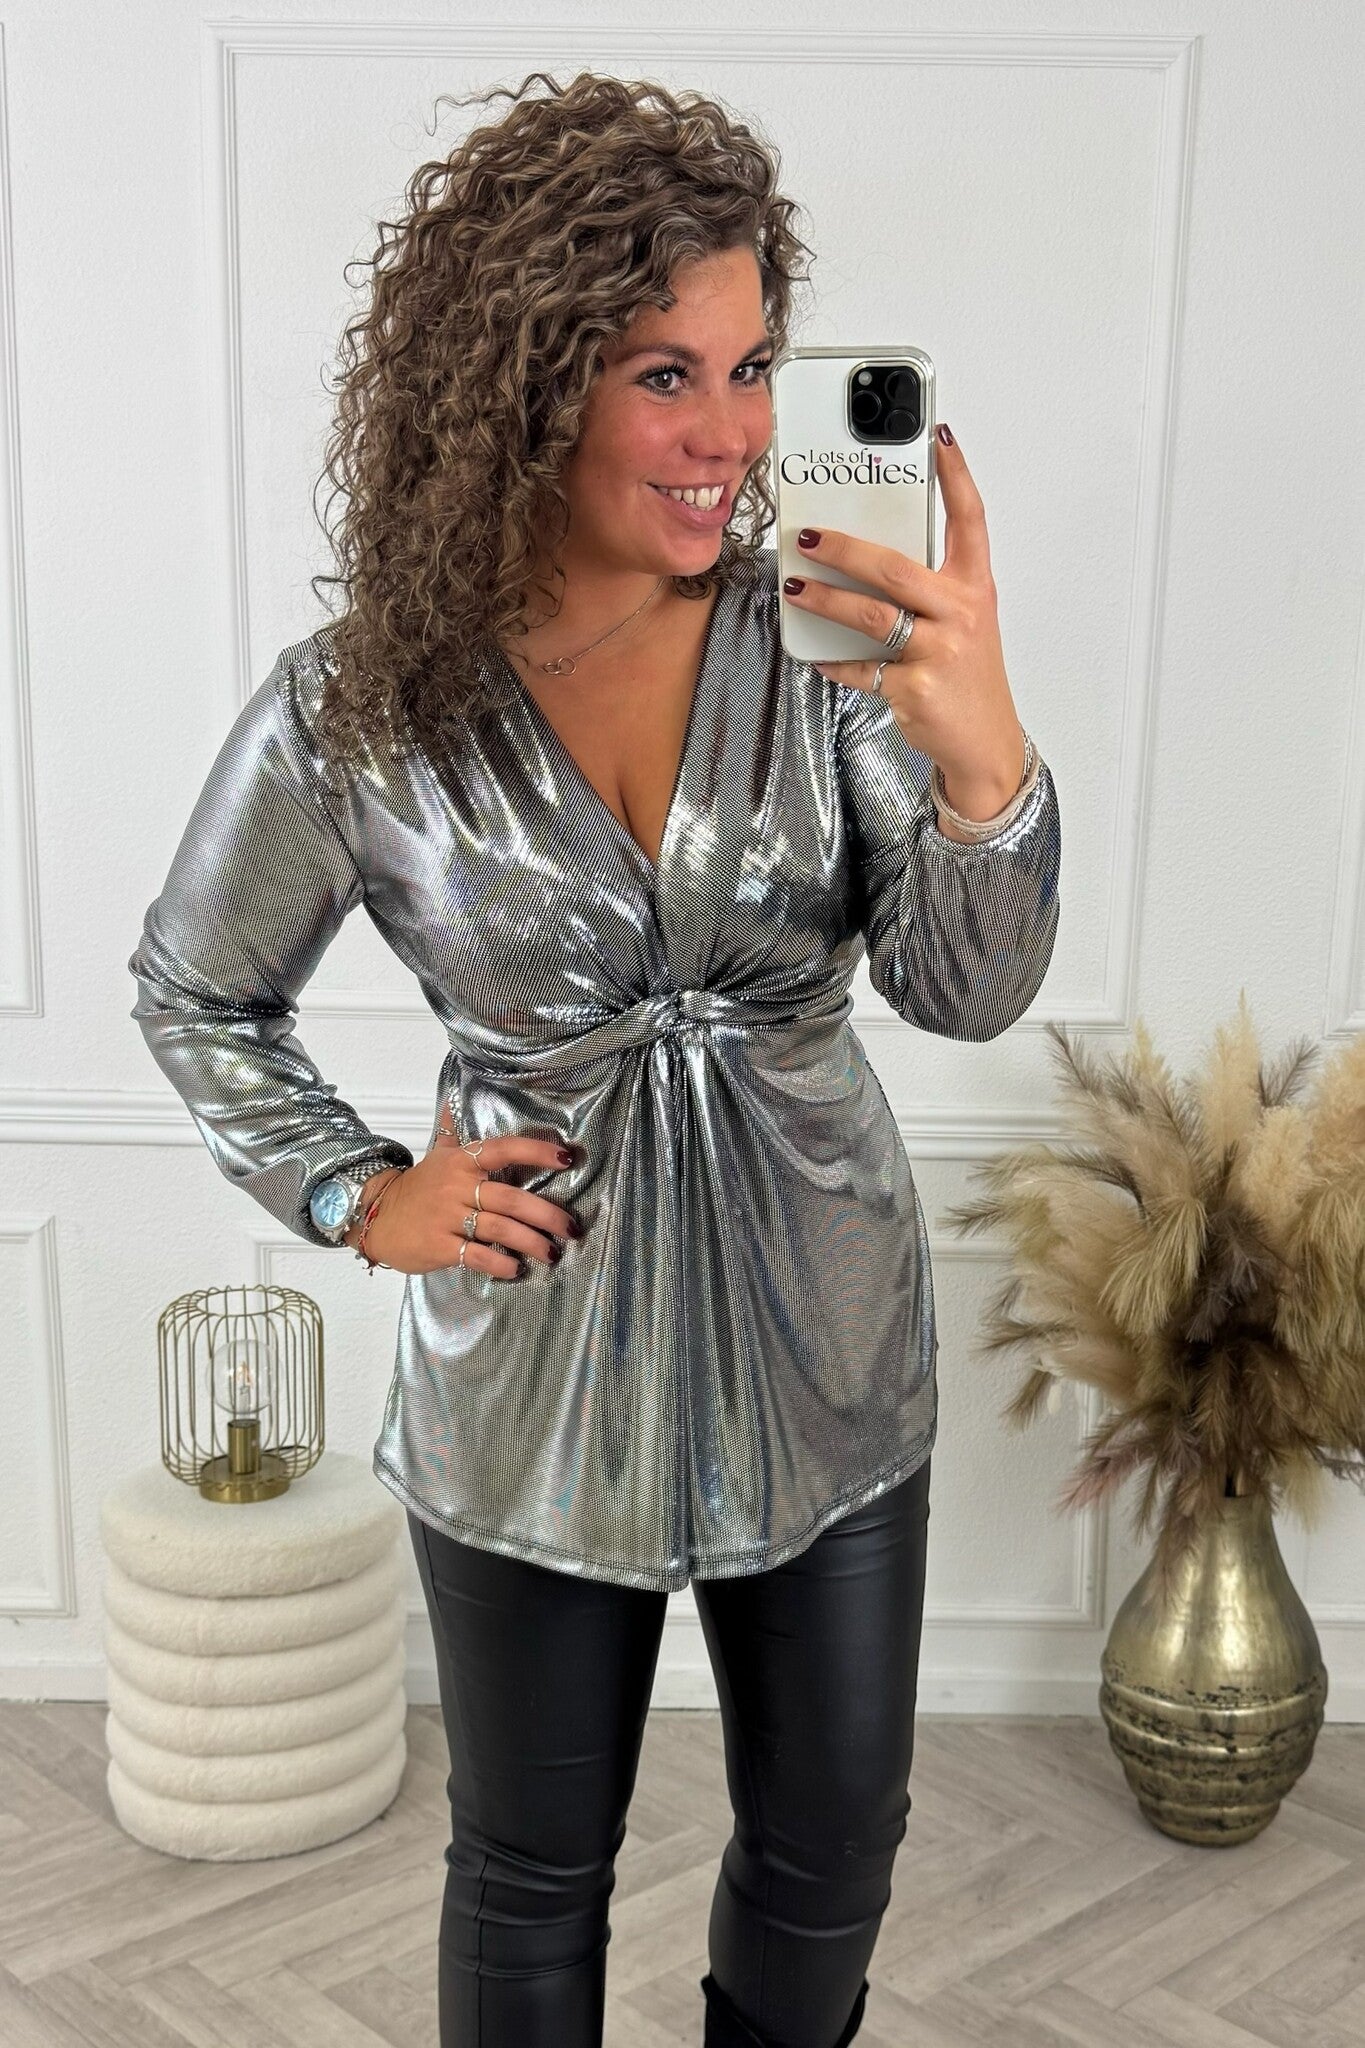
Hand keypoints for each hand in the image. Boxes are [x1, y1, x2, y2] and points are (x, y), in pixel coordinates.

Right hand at [356, 1105, 581, 1276]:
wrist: (376, 1217)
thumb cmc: (416, 1189)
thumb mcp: (435, 1155)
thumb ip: (452, 1131)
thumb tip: (453, 1099)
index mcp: (461, 1162)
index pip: (504, 1149)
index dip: (536, 1152)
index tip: (567, 1158)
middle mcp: (457, 1187)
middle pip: (512, 1199)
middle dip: (547, 1215)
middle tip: (571, 1228)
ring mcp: (448, 1217)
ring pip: (501, 1229)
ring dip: (533, 1243)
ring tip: (552, 1253)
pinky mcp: (441, 1246)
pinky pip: (478, 1256)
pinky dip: (501, 1264)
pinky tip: (517, 1270)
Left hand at [781, 424, 1025, 809]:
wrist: (984, 741)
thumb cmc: (966, 675)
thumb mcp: (963, 622)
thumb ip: (927, 588)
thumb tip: (864, 557)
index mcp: (974, 588)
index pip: (971, 519)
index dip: (956, 475)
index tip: (938, 437)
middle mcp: (961, 614)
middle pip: (894, 569)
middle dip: (843, 549)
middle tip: (807, 538)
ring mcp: (939, 653)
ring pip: (870, 616)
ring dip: (824, 600)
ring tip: (794, 587)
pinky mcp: (915, 690)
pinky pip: (860, 668)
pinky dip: (833, 661)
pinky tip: (815, 652)